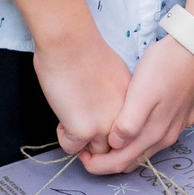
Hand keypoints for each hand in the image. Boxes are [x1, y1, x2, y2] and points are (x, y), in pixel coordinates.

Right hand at [32, 28, 132, 158]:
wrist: (70, 43)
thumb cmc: (84, 49)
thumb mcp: (114, 74)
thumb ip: (114, 95)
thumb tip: (102, 104)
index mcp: (131, 103)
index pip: (127, 132)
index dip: (110, 130)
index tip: (96, 120)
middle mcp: (122, 118)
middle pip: (113, 147)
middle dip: (96, 141)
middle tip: (80, 126)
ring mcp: (104, 126)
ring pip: (95, 152)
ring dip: (81, 141)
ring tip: (70, 120)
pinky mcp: (83, 131)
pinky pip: (71, 148)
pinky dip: (63, 137)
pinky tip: (61, 118)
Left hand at [85, 37, 193, 174]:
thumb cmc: (165, 66)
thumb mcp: (142, 93)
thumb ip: (129, 123)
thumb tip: (115, 144)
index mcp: (153, 134)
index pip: (120, 164)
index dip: (97, 165)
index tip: (80, 154)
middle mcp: (166, 137)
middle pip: (132, 161)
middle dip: (107, 161)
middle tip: (87, 148)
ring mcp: (176, 128)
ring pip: (144, 150)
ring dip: (123, 150)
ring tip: (103, 136)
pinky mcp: (181, 116)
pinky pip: (156, 136)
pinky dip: (138, 138)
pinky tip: (130, 123)